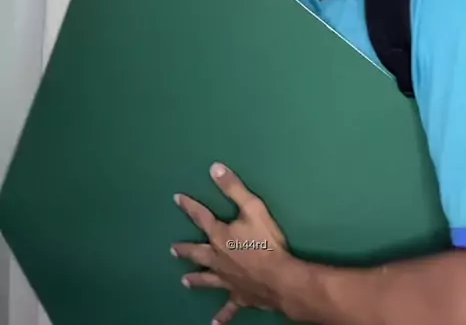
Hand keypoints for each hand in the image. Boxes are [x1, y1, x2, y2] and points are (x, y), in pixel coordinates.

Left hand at [171, 162, 293, 323]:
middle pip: (197, 253)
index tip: (177, 199)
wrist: (279, 278)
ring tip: (185, 281)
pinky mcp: (238, 297)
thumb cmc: (266, 242)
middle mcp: (217, 259)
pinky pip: (228, 309)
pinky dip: (222, 316)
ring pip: (207, 279)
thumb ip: (233, 188)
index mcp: (219, 236)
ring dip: (196, 279)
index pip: (200, 217)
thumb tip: (214, 168)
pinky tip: (214, 324)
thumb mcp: (252, 207)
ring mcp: (226, 280)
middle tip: (173, 249)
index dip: (189, 206)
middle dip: (185, 250)